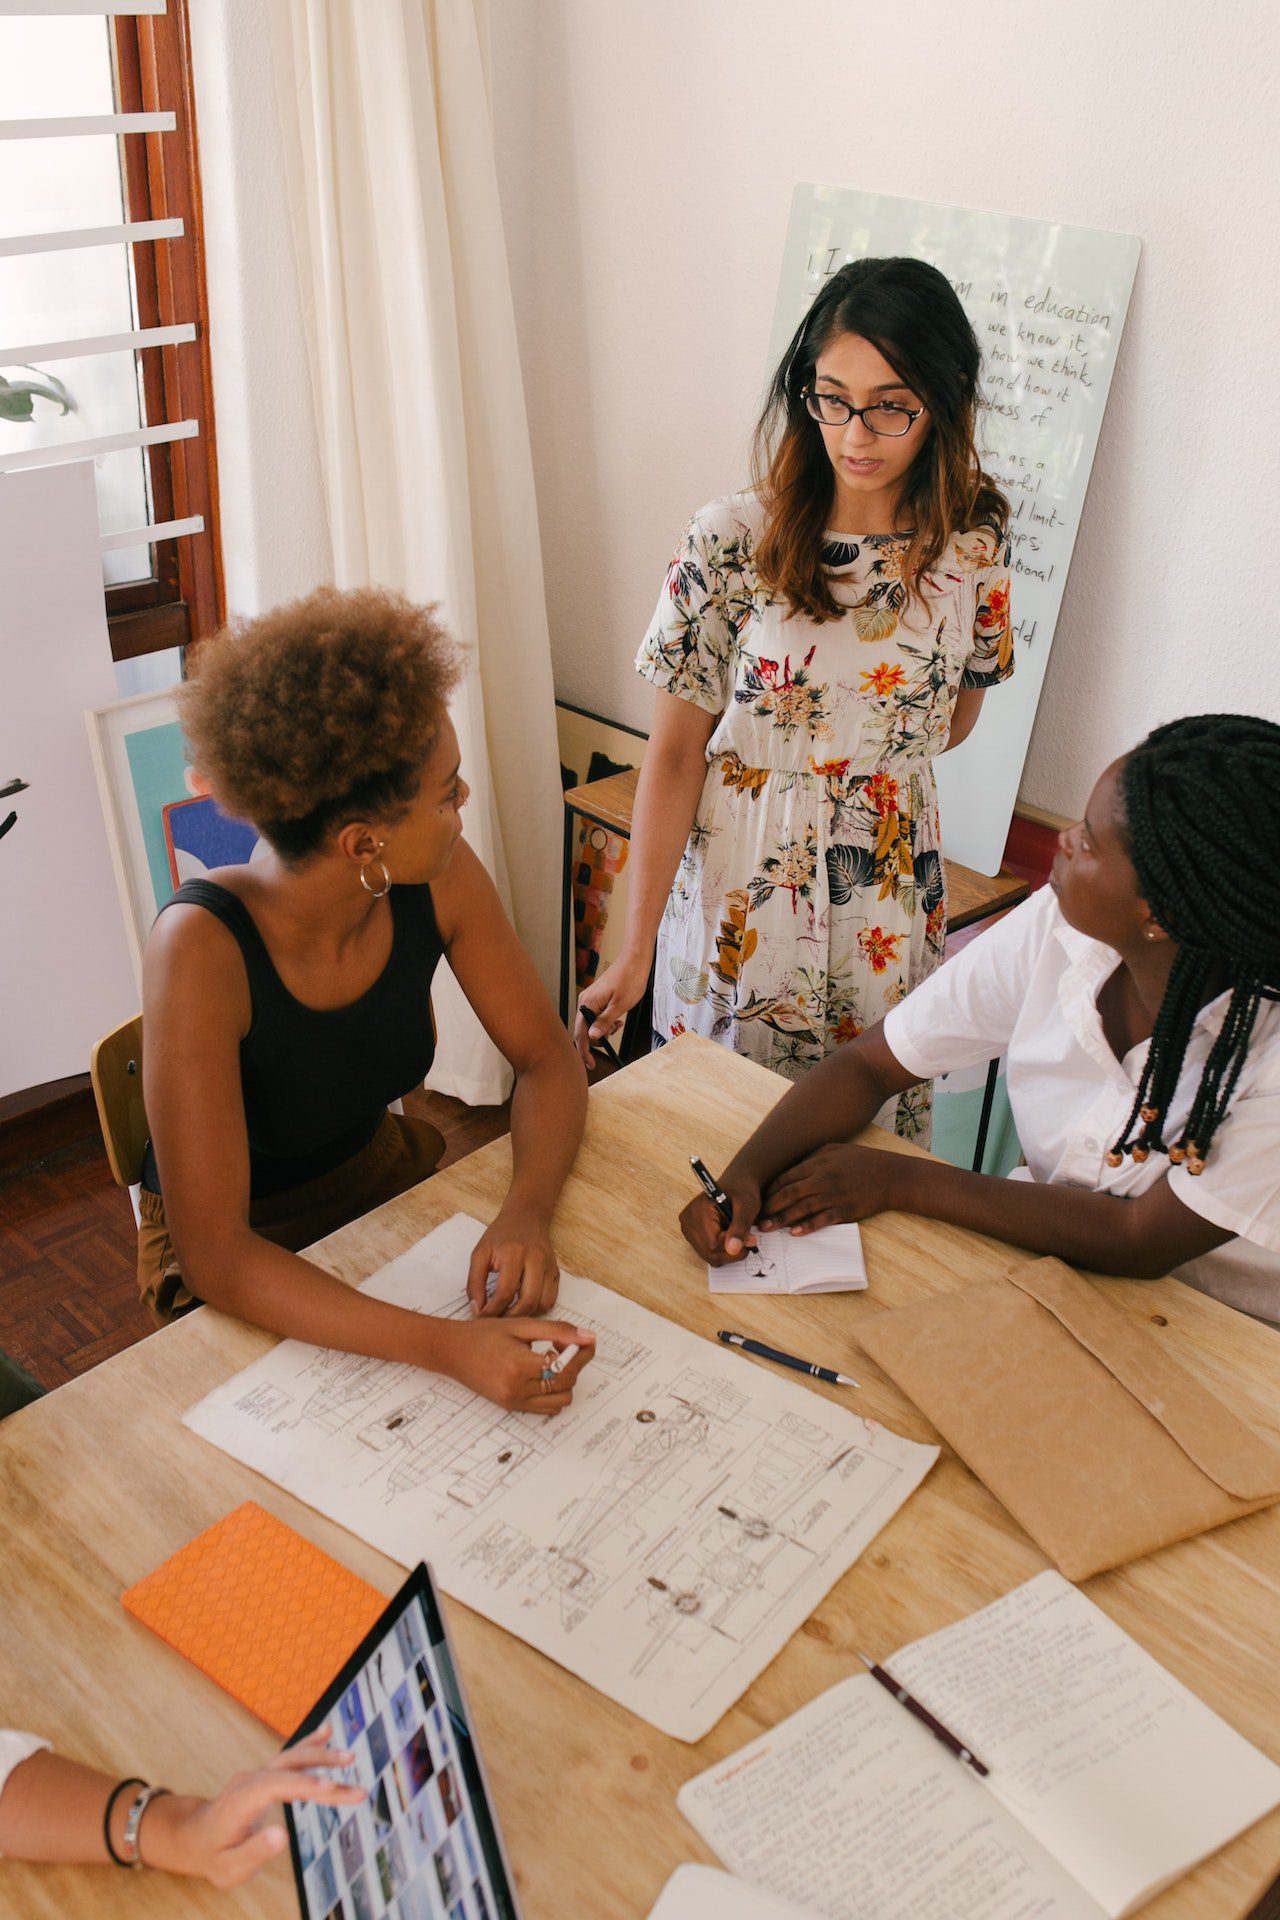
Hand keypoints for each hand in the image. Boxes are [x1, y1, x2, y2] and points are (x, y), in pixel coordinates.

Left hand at [140, 1727, 362, 1886]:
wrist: (195, 1836)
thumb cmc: (214, 1855)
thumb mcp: (228, 1867)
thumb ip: (254, 1852)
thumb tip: (282, 1834)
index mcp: (241, 1801)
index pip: (276, 1786)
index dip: (304, 1785)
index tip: (332, 1788)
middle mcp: (251, 1780)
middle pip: (290, 1769)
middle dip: (324, 1773)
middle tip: (357, 1789)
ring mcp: (258, 1773)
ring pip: (293, 1759)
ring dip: (322, 1757)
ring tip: (350, 1757)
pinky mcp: (266, 1774)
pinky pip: (290, 1756)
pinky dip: (309, 1744)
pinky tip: (327, 1732)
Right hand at [435, 1316, 595, 1413]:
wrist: (452, 1351)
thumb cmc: (483, 1334)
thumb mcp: (521, 1325)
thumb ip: (557, 1330)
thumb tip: (588, 1336)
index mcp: (519, 1365)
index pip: (566, 1367)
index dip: (582, 1354)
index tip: (583, 1341)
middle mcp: (517, 1389)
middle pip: (566, 1384)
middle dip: (574, 1363)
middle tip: (563, 1345)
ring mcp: (514, 1402)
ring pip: (561, 1400)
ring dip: (565, 1381)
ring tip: (552, 1360)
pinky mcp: (512, 1407)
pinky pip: (546, 1408)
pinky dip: (553, 1393)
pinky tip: (543, 1374)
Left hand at [467, 1205, 559, 1314]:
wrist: (526, 1217)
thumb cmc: (501, 1235)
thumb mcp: (480, 1254)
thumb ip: (474, 1283)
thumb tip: (477, 1309)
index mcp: (514, 1253)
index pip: (505, 1292)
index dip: (492, 1311)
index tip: (482, 1317)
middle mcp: (536, 1259)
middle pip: (528, 1302)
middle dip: (511, 1318)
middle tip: (497, 1321)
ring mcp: (549, 1266)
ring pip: (542, 1304)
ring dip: (526, 1315)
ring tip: (509, 1314)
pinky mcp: (556, 1272)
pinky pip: (550, 1300)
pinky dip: (537, 1309)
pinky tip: (522, 1306)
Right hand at [573, 953, 650, 1067]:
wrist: (635, 960)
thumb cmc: (629, 978)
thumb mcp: (620, 1006)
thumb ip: (604, 1022)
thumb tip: (592, 1036)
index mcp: (587, 1003)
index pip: (580, 1033)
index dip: (584, 1051)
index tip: (589, 1064)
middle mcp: (585, 1001)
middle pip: (584, 1030)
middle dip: (597, 1038)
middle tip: (612, 1039)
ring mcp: (590, 999)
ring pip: (591, 1023)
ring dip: (603, 1030)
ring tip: (618, 1025)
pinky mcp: (597, 998)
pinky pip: (596, 1015)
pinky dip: (605, 1022)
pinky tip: (617, 1020)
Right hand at [679, 1171, 761, 1264]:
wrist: (737, 1182)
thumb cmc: (742, 1190)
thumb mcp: (747, 1205)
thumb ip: (740, 1227)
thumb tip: (732, 1249)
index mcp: (697, 1210)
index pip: (713, 1244)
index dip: (734, 1247)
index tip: (751, 1239)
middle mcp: (687, 1221)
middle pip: (709, 1253)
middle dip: (731, 1252)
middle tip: (749, 1239)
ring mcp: (688, 1229)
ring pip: (708, 1256)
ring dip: (727, 1252)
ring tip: (739, 1235)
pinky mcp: (692, 1235)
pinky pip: (707, 1253)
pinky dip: (722, 1250)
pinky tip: (730, 1236)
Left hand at [760, 1143, 907, 1232]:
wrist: (891, 1175)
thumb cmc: (862, 1161)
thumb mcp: (835, 1150)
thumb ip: (812, 1158)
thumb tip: (792, 1168)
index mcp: (818, 1163)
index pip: (786, 1177)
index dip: (770, 1190)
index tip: (758, 1200)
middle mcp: (823, 1178)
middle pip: (789, 1193)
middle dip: (770, 1206)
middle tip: (756, 1218)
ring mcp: (835, 1195)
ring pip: (803, 1208)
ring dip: (782, 1219)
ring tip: (767, 1228)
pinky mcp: (846, 1210)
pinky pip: (823, 1219)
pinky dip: (808, 1226)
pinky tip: (795, 1232)